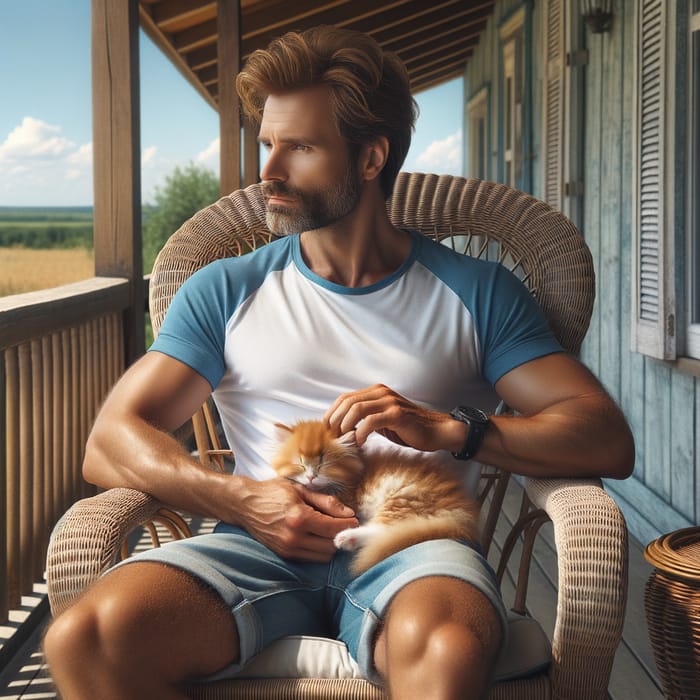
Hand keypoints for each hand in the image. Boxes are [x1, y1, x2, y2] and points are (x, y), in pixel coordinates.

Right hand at [234, 477, 357, 561]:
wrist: (245, 505)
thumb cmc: (272, 492)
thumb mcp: (301, 490)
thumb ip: (327, 502)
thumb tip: (349, 513)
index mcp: (300, 518)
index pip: (334, 529)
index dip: (348, 525)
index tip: (354, 520)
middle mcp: (294, 537)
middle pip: (331, 546)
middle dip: (340, 536)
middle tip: (343, 524)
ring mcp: (288, 549)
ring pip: (323, 556)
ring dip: (330, 544)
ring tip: (329, 530)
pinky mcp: (284, 555)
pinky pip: (310, 558)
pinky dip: (318, 549)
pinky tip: (316, 536)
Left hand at [324, 384, 464, 452]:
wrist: (436, 431)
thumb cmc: (407, 428)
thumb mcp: (382, 419)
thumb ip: (365, 418)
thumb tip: (340, 428)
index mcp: (375, 391)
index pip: (344, 398)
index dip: (331, 414)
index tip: (326, 431)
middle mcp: (381, 392)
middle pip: (347, 402)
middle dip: (335, 421)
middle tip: (332, 438)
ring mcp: (389, 402)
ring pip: (356, 409)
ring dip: (346, 426)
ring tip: (345, 440)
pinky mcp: (397, 414)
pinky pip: (371, 421)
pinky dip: (361, 432)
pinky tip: (360, 442)